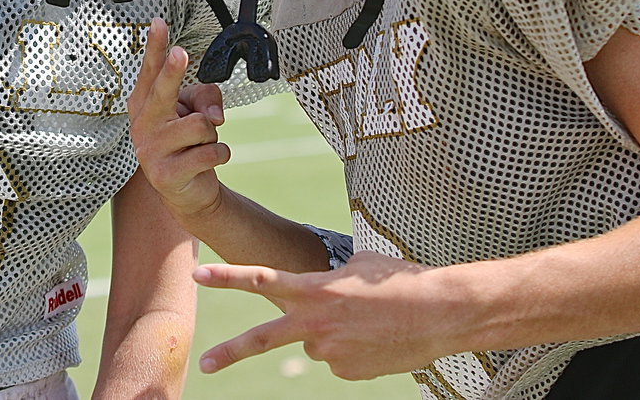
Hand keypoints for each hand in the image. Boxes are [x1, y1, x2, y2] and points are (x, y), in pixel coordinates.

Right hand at [128, 18, 228, 219]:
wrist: (188, 191)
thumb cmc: (188, 142)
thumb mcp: (197, 110)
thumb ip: (206, 97)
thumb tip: (213, 117)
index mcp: (145, 105)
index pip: (151, 71)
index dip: (155, 47)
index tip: (159, 22)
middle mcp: (143, 125)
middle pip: (162, 91)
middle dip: (172, 72)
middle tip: (181, 53)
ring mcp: (151, 151)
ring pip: (201, 125)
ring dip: (212, 135)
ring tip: (200, 144)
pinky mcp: (167, 175)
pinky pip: (210, 153)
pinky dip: (220, 154)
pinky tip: (207, 162)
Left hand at [193, 252, 448, 380]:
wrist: (442, 314)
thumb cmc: (401, 280)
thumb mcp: (359, 265)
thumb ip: (328, 279)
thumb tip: (319, 301)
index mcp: (315, 289)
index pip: (261, 280)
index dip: (227, 278)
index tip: (198, 275)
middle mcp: (316, 324)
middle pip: (263, 339)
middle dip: (230, 352)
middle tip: (205, 364)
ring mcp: (330, 353)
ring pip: (315, 342)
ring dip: (332, 332)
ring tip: (369, 320)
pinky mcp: (347, 374)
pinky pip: (337, 359)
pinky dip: (351, 348)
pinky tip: (377, 338)